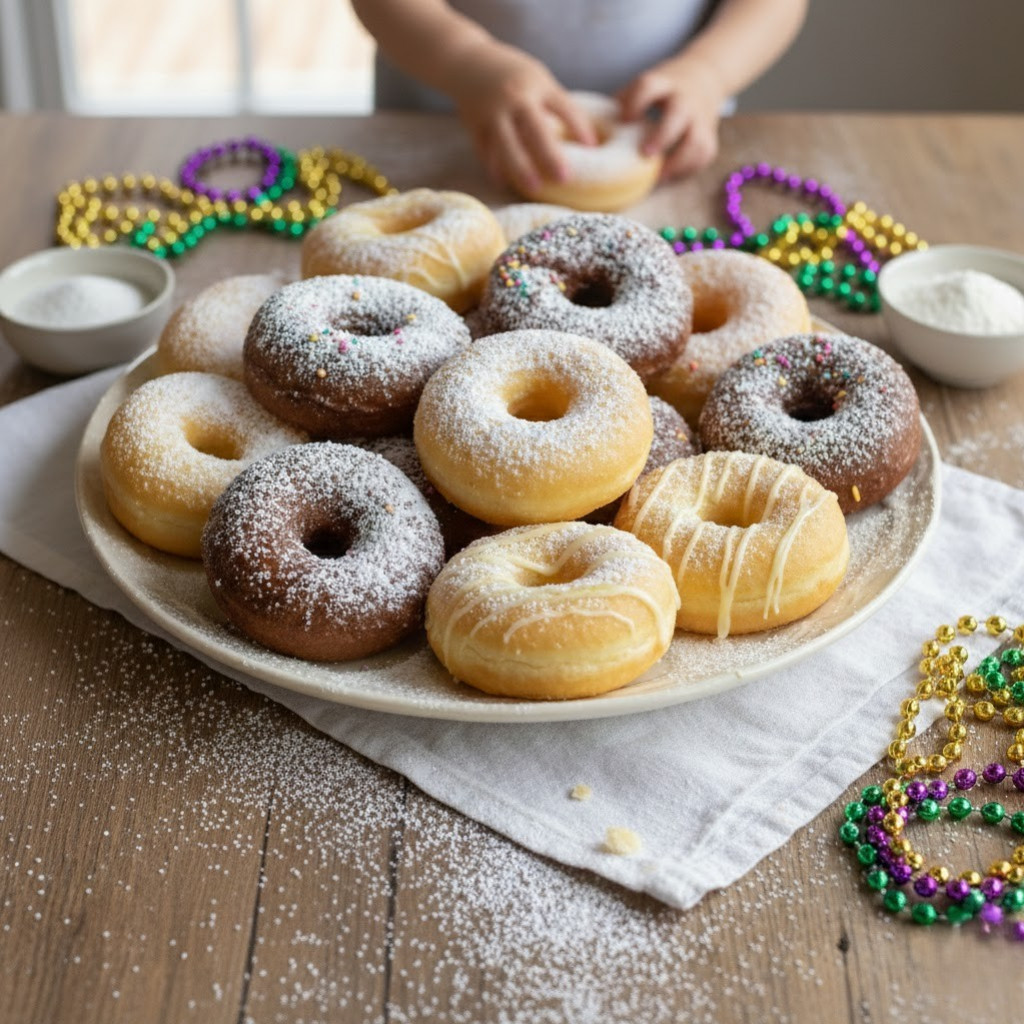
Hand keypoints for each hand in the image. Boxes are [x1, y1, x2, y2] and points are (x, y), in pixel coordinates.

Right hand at [450, 49, 596, 191]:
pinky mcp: (474, 124)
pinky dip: (495, 167)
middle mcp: (515, 97)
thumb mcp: (537, 78)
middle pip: (535, 129)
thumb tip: (583, 135)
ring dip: (521, 167)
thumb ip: (554, 102)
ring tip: (534, 188)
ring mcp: (493, 112)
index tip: (593, 147)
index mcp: (536, 84)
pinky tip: (505, 183)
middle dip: (550, 155)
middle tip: (564, 178)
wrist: (468, 61)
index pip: (563, 106)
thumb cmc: (512, 74)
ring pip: (507, 144)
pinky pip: (486, 150)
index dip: (579, 126)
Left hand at [618, 55, 724, 178]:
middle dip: (662, 135)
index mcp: (662, 83)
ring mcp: (700, 118)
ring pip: (696, 142)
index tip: (624, 119)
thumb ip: (621, 106)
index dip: (635, 102)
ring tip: (658, 176)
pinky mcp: (710, 137)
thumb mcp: (643, 87)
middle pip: (677, 114)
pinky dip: (687, 170)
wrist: (704, 78)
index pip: (648, 86)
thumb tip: (589, 133)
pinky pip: (702, 157)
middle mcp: (684, 99)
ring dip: (678, 162)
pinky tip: (670, 176)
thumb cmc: (662, 90)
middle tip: (645, 154)